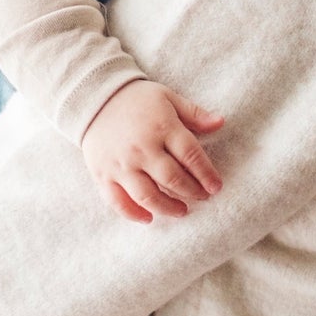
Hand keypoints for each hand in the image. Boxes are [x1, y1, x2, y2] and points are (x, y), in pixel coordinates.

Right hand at [82, 79, 224, 222]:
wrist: (95, 98)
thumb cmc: (137, 98)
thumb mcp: (168, 98)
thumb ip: (194, 114)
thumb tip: (221, 122)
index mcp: (162, 127)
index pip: (191, 155)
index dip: (206, 174)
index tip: (216, 186)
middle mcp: (142, 148)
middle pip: (172, 178)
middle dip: (192, 192)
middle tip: (203, 197)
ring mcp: (121, 164)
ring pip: (148, 196)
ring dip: (168, 208)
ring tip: (182, 211)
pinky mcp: (103, 174)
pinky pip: (118, 202)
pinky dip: (133, 214)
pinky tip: (148, 218)